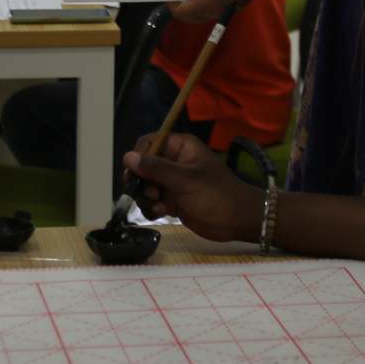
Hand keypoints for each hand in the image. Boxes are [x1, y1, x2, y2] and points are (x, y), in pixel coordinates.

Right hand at [124, 132, 262, 242]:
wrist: (237, 221)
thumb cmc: (216, 194)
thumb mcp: (185, 180)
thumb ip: (156, 168)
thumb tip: (127, 156)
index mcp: (180, 147)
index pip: (149, 143)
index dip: (138, 157)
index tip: (134, 173)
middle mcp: (174, 161)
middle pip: (143, 165)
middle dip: (141, 181)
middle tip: (149, 193)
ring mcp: (173, 182)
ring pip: (146, 185)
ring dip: (146, 197)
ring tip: (158, 204)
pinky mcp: (172, 200)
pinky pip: (152, 200)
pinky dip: (153, 207)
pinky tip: (162, 212)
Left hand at [171, 0, 265, 22]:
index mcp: (206, 5)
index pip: (182, 13)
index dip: (172, 4)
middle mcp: (216, 12)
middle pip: (192, 16)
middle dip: (183, 5)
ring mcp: (227, 10)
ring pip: (204, 13)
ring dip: (194, 4)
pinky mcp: (236, 5)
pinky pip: (215, 8)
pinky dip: (206, 1)